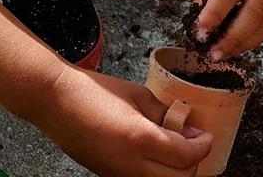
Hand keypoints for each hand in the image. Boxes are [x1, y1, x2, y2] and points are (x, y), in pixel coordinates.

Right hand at [39, 66, 212, 176]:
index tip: (206, 136)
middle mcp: (129, 165)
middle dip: (193, 163)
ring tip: (175, 147)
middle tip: (195, 142)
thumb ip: (165, 114)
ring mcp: (117, 175)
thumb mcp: (139, 96)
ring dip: (176, 170)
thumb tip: (186, 128)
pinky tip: (156, 153)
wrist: (56, 103)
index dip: (203, 146)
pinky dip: (157, 171)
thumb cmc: (94, 93)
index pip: (187, 157)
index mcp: (140, 139)